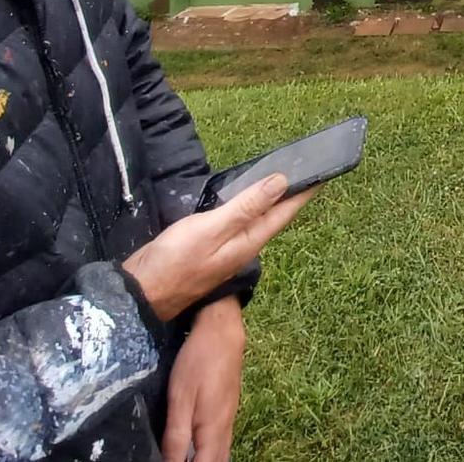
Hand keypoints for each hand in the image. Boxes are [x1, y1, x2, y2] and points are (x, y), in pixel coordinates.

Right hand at [123, 174, 315, 322]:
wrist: (140, 293)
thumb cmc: (175, 261)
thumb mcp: (212, 229)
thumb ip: (246, 207)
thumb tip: (282, 183)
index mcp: (248, 242)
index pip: (284, 212)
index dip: (303, 193)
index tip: (322, 173)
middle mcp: (242, 247)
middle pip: (273, 217)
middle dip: (290, 195)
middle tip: (305, 169)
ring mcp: (225, 250)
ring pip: (255, 220)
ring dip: (270, 200)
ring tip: (281, 179)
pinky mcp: (209, 249)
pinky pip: (237, 222)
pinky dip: (246, 206)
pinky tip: (243, 200)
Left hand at [162, 298, 245, 461]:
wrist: (221, 330)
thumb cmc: (198, 362)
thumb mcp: (180, 398)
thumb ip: (176, 435)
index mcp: (213, 430)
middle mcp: (225, 429)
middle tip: (177, 461)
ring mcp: (229, 418)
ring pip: (221, 454)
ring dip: (205, 461)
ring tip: (185, 458)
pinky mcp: (227, 408)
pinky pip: (222, 442)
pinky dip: (210, 453)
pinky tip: (196, 448)